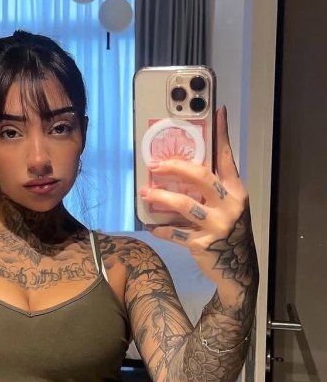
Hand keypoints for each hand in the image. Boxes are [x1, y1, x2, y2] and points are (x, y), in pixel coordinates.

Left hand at [138, 106, 255, 293]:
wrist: (237, 268)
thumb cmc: (228, 232)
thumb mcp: (228, 208)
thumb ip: (212, 190)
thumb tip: (184, 170)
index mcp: (235, 191)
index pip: (227, 158)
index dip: (222, 135)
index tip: (218, 112)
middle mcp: (229, 205)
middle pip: (200, 177)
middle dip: (175, 168)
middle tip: (155, 165)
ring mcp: (216, 225)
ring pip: (184, 205)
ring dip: (160, 197)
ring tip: (145, 192)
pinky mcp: (202, 244)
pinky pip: (175, 233)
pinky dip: (161, 230)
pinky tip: (152, 226)